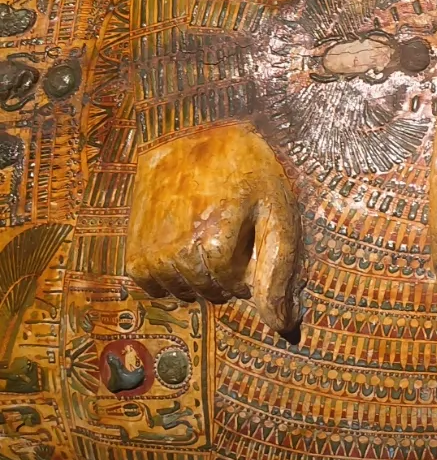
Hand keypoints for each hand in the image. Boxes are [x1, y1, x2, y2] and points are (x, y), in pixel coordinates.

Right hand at [127, 120, 301, 335]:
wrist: (201, 133)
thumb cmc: (249, 172)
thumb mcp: (276, 215)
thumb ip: (277, 273)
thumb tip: (281, 326)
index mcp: (212, 245)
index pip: (235, 288)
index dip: (249, 264)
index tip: (251, 233)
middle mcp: (172, 253)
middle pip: (208, 291)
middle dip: (227, 271)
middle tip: (231, 227)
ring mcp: (147, 251)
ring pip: (180, 290)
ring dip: (198, 271)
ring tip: (208, 228)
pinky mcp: (131, 246)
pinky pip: (151, 281)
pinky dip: (170, 271)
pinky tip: (184, 239)